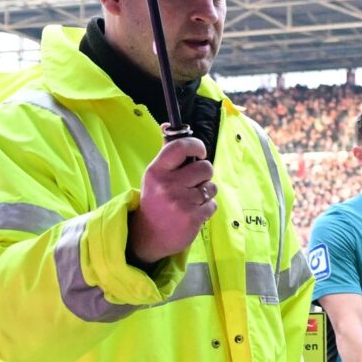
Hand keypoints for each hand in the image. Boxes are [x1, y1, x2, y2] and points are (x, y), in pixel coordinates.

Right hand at [129, 132, 215, 263]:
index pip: (181, 147)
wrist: (149, 236)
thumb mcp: (155, 176)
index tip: (200, 152)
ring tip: (191, 199)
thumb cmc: (155, 200)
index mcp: (157, 171)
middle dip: (204, 174)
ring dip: (206, 192)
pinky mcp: (193, 218)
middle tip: (194, 182)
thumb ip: (167, 153)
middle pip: (205, 167)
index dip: (196, 146)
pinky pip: (212, 204)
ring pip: (211, 187)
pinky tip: (193, 212)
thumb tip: (170, 125)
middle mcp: (168, 185)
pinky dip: (206, 208)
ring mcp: (181, 202)